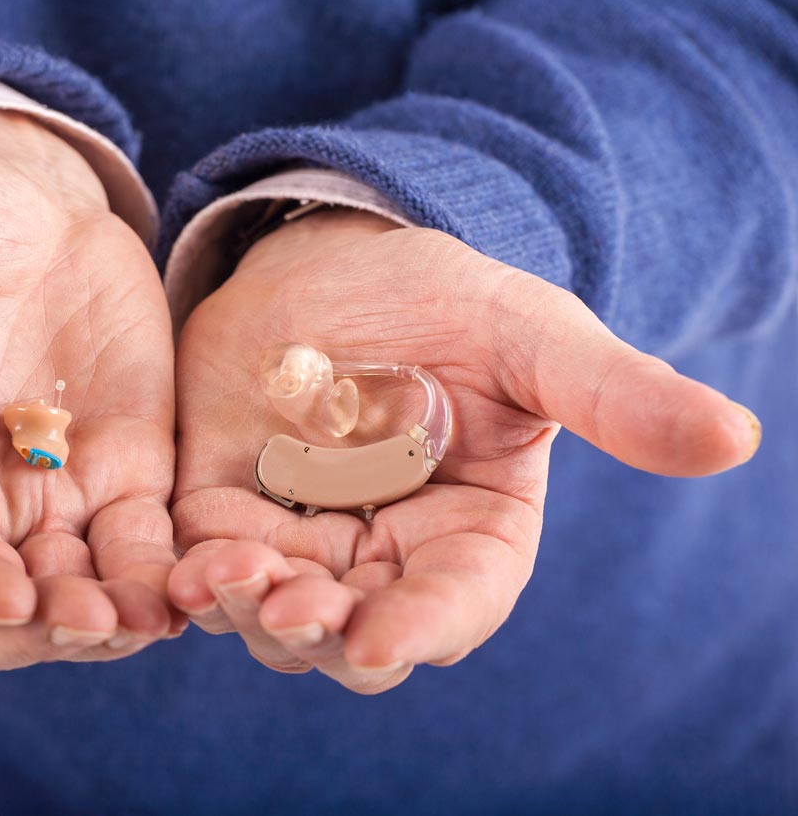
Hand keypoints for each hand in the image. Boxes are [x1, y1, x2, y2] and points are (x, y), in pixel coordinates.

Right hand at [0, 110, 184, 668]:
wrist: (18, 202)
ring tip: (160, 613)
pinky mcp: (125, 473)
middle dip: (44, 628)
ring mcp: (53, 495)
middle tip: (96, 620)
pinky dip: (170, 570)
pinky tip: (205, 576)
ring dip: (119, 616)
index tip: (5, 588)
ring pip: (82, 593)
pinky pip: (147, 544)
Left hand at [168, 209, 758, 692]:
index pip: (453, 607)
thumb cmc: (450, 303)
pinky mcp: (226, 512)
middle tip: (288, 605)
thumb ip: (614, 395)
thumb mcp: (531, 338)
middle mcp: (383, 560)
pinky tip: (172, 567)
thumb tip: (736, 437)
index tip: (383, 642)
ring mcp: (300, 541)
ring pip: (269, 617)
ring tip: (218, 574)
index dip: (420, 629)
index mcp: (469, 538)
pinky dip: (189, 579)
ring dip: (243, 611)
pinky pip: (204, 570)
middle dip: (317, 633)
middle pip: (350, 637)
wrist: (338, 265)